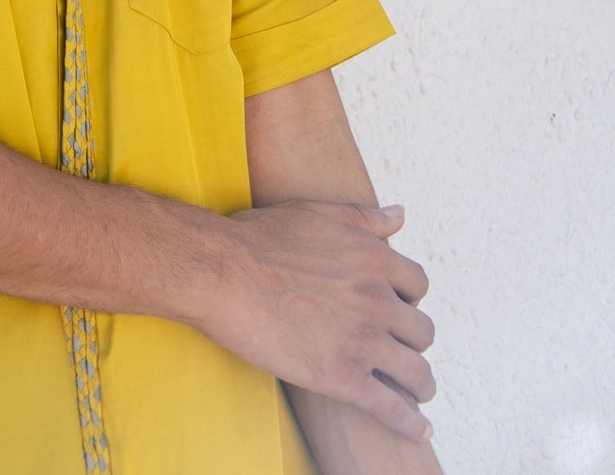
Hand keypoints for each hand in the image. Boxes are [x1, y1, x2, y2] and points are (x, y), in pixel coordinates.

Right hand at [194, 200, 435, 443]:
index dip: (410, 298)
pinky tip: (421, 430)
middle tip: (399, 349)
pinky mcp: (343, 378)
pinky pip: (392, 408)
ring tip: (417, 392)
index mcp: (373, 259)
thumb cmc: (261, 240)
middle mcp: (378, 300)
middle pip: (421, 331)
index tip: (398, 308)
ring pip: (415, 372)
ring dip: (421, 385)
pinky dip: (412, 423)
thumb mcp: (317, 214)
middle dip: (413, 341)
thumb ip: (363, 218)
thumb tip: (399, 214)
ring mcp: (363, 341)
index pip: (417, 285)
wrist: (223, 273)